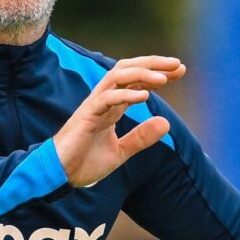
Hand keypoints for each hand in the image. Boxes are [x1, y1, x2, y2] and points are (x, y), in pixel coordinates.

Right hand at [52, 56, 184, 186]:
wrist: (59, 175)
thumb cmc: (83, 162)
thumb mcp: (120, 152)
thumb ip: (141, 138)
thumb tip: (166, 123)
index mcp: (112, 106)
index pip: (136, 81)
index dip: (157, 73)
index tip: (180, 71)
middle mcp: (103, 100)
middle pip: (127, 70)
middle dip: (152, 64)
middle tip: (177, 64)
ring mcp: (94, 105)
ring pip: (116, 77)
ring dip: (141, 74)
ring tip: (163, 78)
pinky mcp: (86, 116)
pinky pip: (106, 99)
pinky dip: (125, 95)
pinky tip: (144, 97)